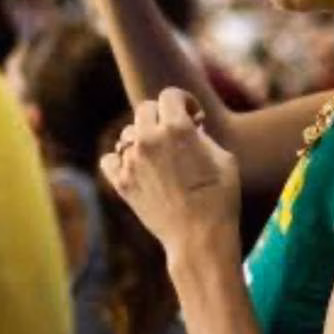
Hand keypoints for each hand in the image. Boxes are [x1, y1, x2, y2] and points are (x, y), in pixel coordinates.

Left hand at [100, 88, 241, 258]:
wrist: (200, 237)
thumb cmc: (220, 197)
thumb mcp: (223, 157)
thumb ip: (202, 135)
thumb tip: (191, 127)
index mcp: (177, 128)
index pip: (170, 95)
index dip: (185, 102)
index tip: (194, 117)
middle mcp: (150, 139)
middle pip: (145, 109)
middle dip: (162, 116)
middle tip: (175, 134)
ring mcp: (132, 161)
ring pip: (128, 134)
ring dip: (142, 138)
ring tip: (159, 155)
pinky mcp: (121, 183)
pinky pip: (109, 159)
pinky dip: (120, 160)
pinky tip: (137, 167)